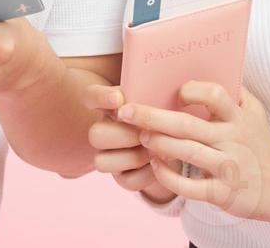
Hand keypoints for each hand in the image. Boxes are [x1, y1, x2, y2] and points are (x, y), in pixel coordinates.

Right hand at [84, 83, 176, 203]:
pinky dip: (146, 174)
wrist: (179, 141)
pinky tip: (159, 163)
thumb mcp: (159, 99)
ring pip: (102, 161)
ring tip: (155, 150)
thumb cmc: (165, 112)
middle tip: (145, 132)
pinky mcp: (122, 178)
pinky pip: (127, 181)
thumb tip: (154, 88)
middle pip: (95, 135)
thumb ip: (149, 94)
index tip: (118, 98)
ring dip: (133, 156)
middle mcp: (103, 130)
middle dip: (122, 135)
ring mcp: (109, 156)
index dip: (101, 97)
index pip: (91, 96)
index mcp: (108, 105)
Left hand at [120, 81, 269, 221]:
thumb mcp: (255, 113)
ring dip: (159, 144)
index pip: (214, 95)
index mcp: (238, 118)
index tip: (174, 92)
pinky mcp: (223, 193)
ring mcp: (228, 168)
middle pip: (188, 124)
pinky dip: (169, 176)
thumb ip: (235, 92)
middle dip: (152, 116)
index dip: (191, 90)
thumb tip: (210, 65)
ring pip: (187, 153)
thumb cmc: (260, 145)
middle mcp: (233, 140)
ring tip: (141, 136)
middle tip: (126, 111)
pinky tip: (155, 165)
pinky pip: (190, 186)